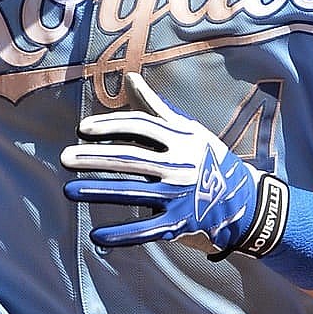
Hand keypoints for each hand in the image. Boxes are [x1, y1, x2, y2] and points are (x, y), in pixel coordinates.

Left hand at [61, 72, 286, 255]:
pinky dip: (120, 235)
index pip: (140, 127)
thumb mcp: (190, 131)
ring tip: (68, 190)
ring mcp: (179, 196)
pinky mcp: (180, 225)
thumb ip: (156, 108)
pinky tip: (96, 235)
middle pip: (130, 158)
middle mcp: (179, 165)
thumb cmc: (211, 161)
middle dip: (94, 158)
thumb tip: (129, 78)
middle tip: (63, 158)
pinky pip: (145, 230)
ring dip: (98, 191)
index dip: (110, 126)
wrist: (248, 204)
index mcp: (181, 138)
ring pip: (132, 193)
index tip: (82, 130)